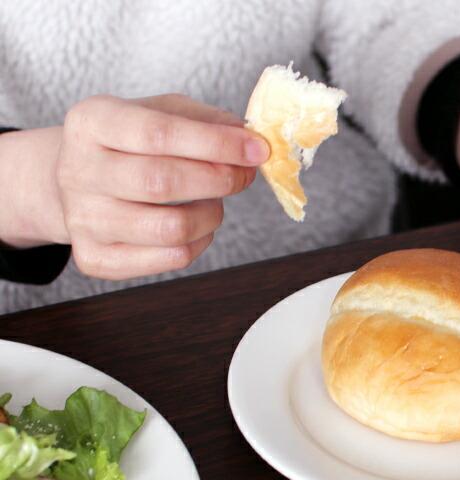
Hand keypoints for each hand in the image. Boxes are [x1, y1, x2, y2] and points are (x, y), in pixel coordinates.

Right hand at [55, 93, 268, 278]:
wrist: (75, 183)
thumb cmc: (126, 145)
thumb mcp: (157, 113)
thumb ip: (204, 120)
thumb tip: (248, 137)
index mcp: (90, 123)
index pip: (159, 133)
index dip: (216, 144)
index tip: (256, 150)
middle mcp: (78, 172)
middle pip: (162, 182)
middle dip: (220, 180)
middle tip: (244, 176)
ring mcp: (84, 220)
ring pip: (171, 228)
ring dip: (211, 215)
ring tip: (214, 201)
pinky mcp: (96, 258)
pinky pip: (170, 258)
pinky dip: (199, 243)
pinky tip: (198, 227)